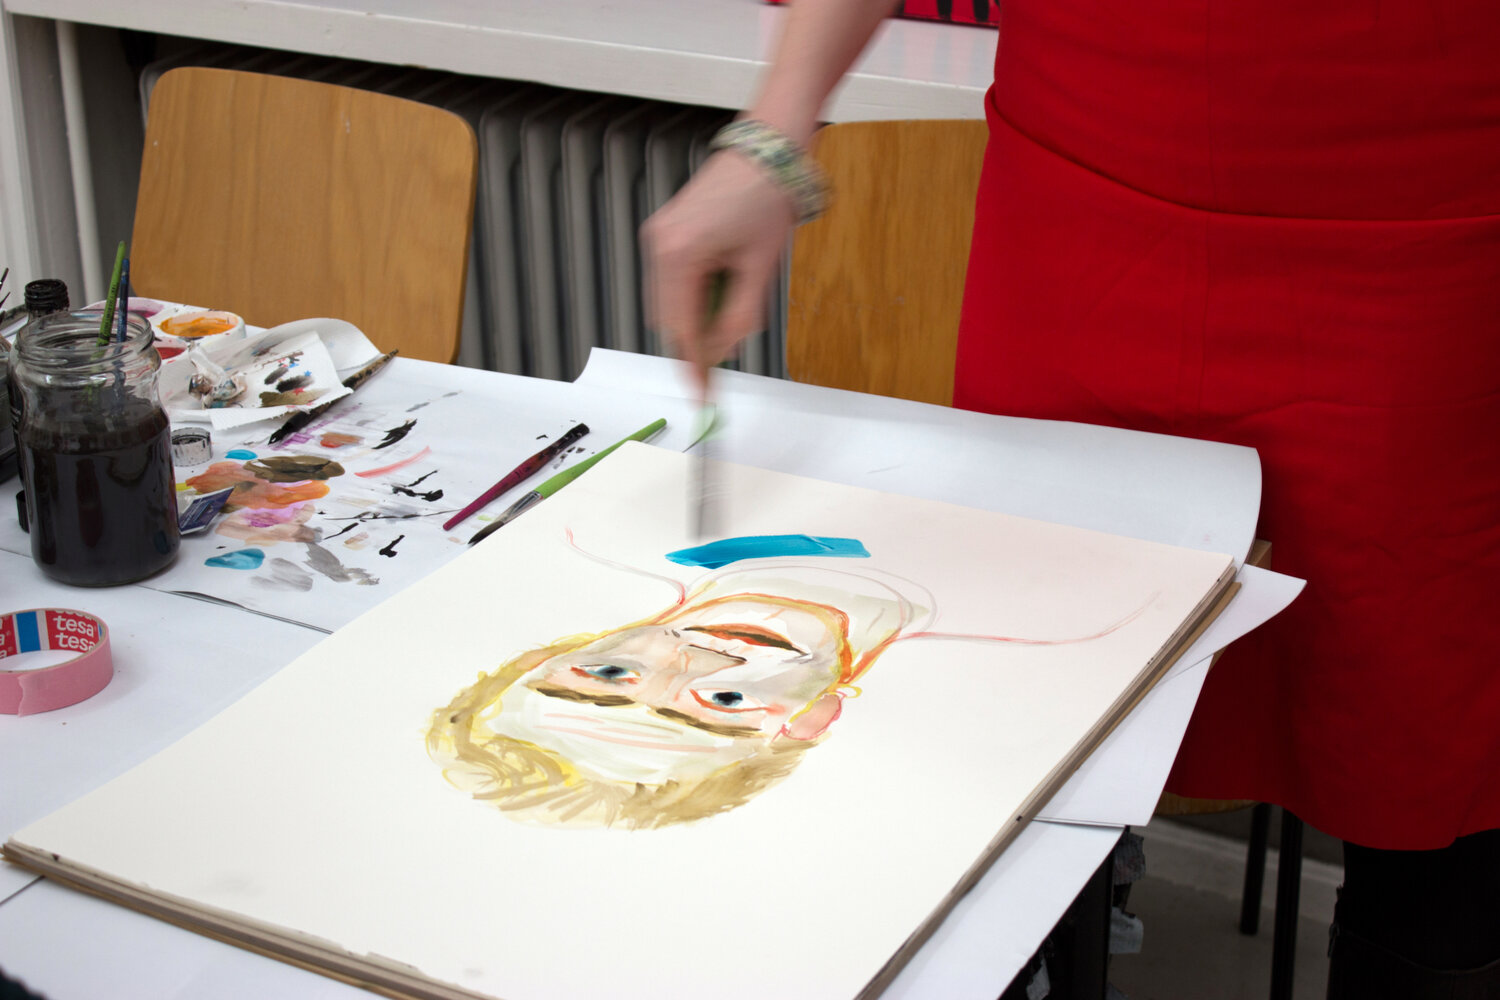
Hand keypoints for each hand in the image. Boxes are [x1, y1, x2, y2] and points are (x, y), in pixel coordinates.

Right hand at [641, 149, 796, 395]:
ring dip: (694, 319)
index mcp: (679, 255)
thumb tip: (724, 352)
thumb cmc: (768, 198)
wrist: (769, 150)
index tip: (703, 396)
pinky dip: (692, 296)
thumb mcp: (760, 269)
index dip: (694, 367)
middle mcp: (660, 245)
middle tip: (722, 361)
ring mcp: (659, 236)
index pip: (682, 330)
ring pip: (667, 303)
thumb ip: (739, 317)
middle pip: (668, 320)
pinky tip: (720, 291)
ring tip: (729, 314)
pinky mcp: (667, 231)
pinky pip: (671, 281)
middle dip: (694, 343)